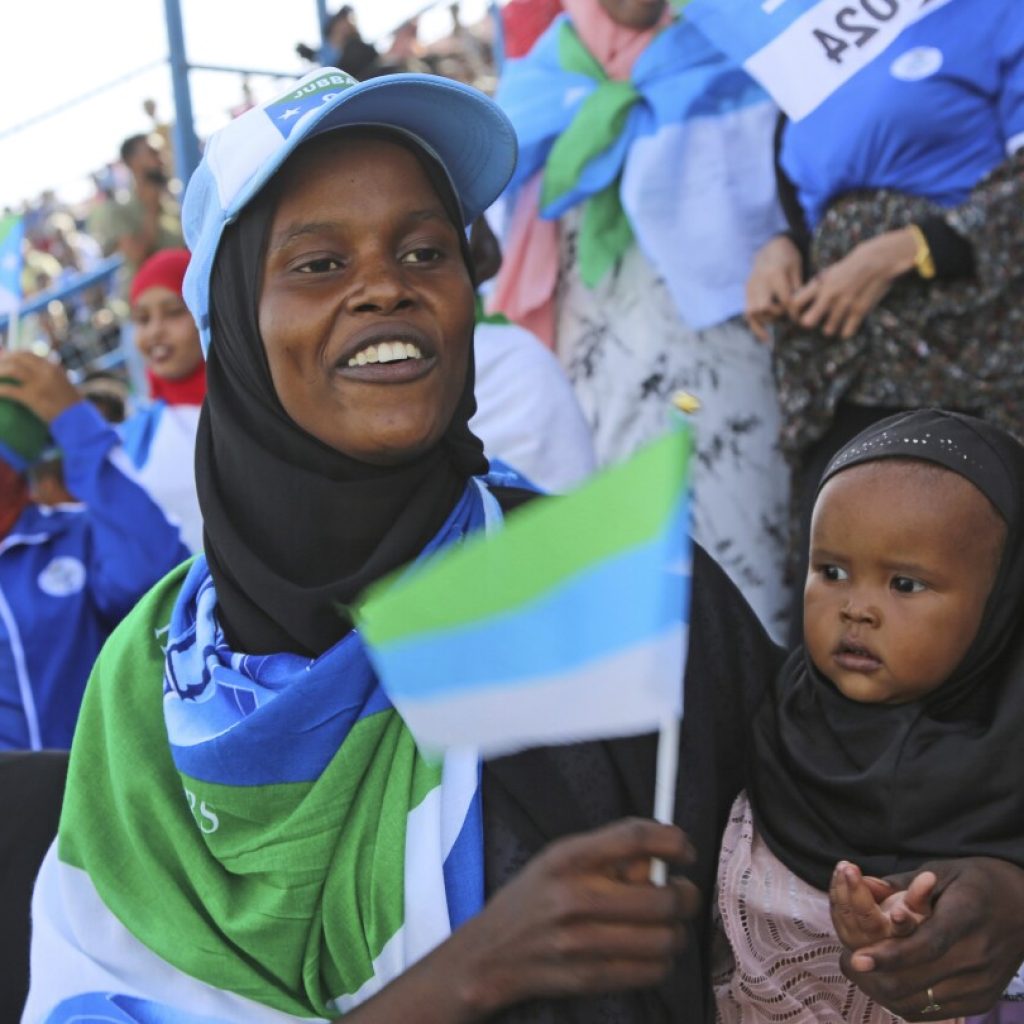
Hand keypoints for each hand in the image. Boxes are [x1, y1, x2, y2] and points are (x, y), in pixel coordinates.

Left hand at [0, 351, 80, 422]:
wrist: (78, 419)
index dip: (12, 354)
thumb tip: (35, 374)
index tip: (4, 359)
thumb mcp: (64, 385)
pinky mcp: (33, 397)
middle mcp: (46, 371)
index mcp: (52, 367)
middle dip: (2, 360)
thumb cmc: (71, 405)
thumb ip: (50, 376)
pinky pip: (10, 390)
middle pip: (17, 358)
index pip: (28, 354)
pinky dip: (0, 389)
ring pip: (12, 369)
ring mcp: (39, 383)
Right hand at [452, 819, 699, 1015]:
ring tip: (665, 926)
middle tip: (682, 894)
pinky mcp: (588, 977)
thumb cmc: (533, 899)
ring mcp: (581, 941)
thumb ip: (607, 853)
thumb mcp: (559, 859)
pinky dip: (662, 961)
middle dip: (685, 895)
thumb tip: (663, 858)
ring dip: (676, 932)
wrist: (490, 954)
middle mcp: (575, 896)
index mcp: (569, 857)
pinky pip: (652, 970)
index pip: (636, 837)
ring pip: (665, 938)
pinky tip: (649, 952)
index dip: (673, 841)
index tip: (685, 851)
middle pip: (662, 896)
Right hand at [745, 234, 803, 342]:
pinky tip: (764, 338)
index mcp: (775, 275)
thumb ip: (798, 287)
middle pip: (764, 308)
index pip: (785, 300)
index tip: (800, 319)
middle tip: (785, 316)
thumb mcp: (797, 268)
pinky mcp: (746, 291)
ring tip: (772, 332)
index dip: (794, 312)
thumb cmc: (788, 257)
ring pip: (752, 312)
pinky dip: (755, 326)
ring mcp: (750, 287)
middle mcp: (760, 282)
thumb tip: (802, 309)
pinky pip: (747, 312)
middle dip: (776, 315)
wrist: (770, 246)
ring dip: (764, 321)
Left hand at [787, 228, 916, 339]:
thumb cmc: (850, 267)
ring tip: (835, 321)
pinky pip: (846, 332)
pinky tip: (848, 326)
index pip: (794, 303)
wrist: (877, 259)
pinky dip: (846, 331)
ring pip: (827, 330)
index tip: (799, 314)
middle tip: (814, 321)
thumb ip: (815, 288)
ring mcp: (844, 303)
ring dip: (830, 328)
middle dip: (809, 324)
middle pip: (807, 322)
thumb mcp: (828, 273)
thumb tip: (798, 302)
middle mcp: (830, 294)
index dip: (794, 312)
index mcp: (820, 284)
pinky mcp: (859, 310)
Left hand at [831, 860, 935, 947]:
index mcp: (909, 937)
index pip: (905, 929)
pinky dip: (836, 891)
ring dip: (842, 888)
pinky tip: (839, 872)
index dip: (903, 921)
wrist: (900, 936)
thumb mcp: (925, 905)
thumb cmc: (916, 915)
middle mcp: (884, 944)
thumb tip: (928, 878)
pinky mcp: (847, 935)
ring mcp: (862, 943)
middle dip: (857, 892)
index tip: (898, 911)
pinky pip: (837, 913)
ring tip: (845, 865)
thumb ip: (922, 894)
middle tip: (851, 868)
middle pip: (868, 919)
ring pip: (847, 915)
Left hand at [839, 857, 1023, 1019]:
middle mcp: (977, 955)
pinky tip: (889, 984)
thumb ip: (903, 883)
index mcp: (966, 916)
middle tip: (847, 963)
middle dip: (877, 977)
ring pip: (925, 1002)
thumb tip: (864, 885)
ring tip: (862, 974)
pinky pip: (938, 1011)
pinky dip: (909, 1003)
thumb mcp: (944, 871)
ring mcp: (982, 982)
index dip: (890, 955)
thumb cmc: (977, 883)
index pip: (926, 945)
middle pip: (921, 980)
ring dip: (888, 993)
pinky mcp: (983, 999)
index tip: (856, 957)